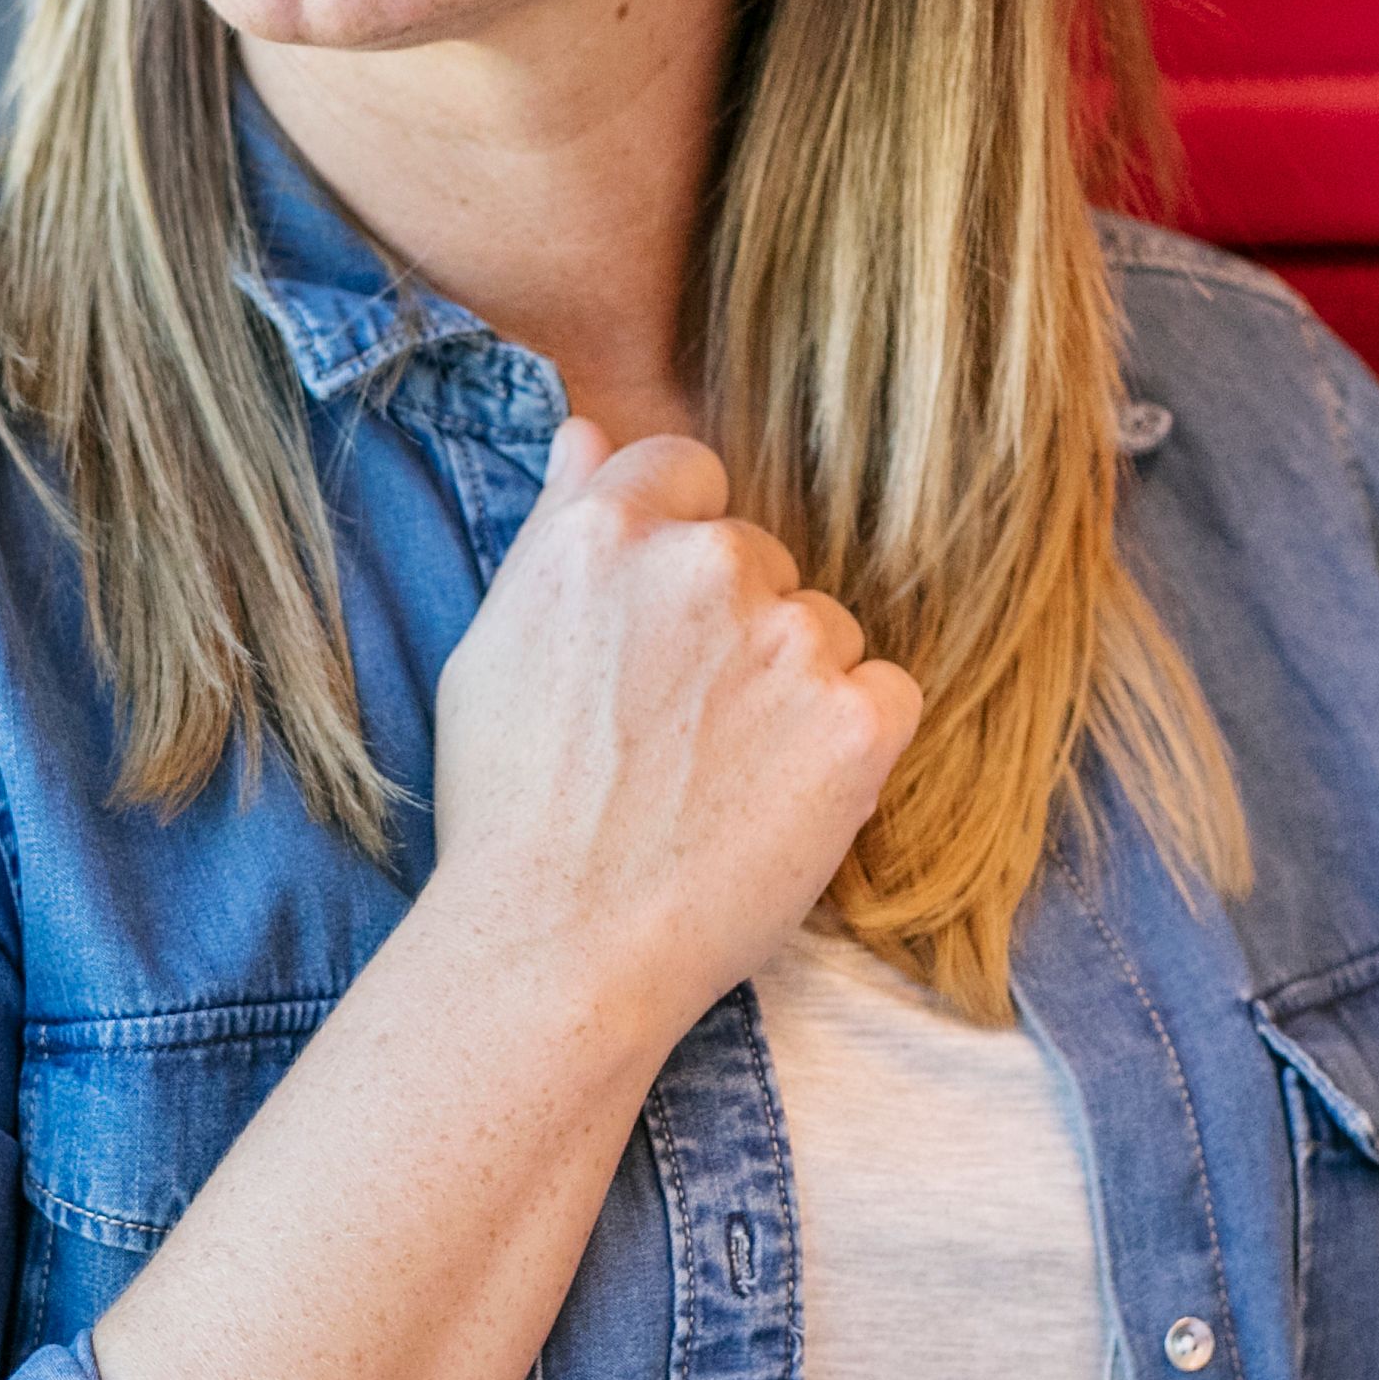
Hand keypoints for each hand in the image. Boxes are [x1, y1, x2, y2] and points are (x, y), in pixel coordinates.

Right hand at [409, 424, 919, 1042]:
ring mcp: (789, 638)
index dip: (676, 546)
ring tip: (721, 781)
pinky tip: (782, 800)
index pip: (687, 472)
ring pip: (822, 629)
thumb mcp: (494, 644)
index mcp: (605, 532)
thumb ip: (555, 525)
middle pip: (757, 559)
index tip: (657, 628)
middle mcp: (704, 562)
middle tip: (675, 733)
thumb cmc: (509, 809)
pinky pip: (885, 695)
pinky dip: (850, 744)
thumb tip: (589, 433)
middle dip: (731, 629)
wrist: (558, 946)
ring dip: (792, 687)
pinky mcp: (857, 719)